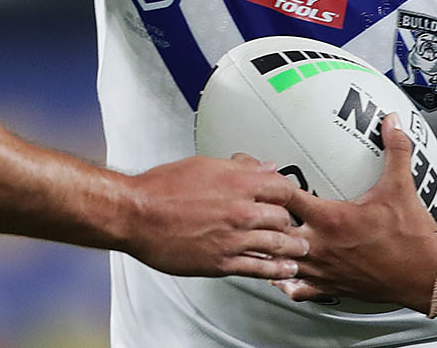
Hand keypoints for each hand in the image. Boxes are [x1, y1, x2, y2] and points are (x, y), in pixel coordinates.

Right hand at [120, 154, 309, 279]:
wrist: (136, 214)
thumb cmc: (160, 189)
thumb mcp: (202, 165)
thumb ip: (238, 168)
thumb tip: (261, 166)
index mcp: (236, 183)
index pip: (282, 187)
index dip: (289, 193)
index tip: (290, 198)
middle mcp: (240, 210)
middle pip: (284, 216)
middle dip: (290, 221)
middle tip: (294, 224)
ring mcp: (233, 238)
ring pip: (277, 244)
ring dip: (292, 247)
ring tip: (300, 250)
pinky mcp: (222, 262)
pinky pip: (259, 268)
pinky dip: (276, 270)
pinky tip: (283, 270)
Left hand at [273, 114, 436, 309]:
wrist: (426, 278)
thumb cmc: (412, 238)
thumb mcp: (401, 188)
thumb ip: (395, 150)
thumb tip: (393, 122)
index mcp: (331, 219)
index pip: (285, 196)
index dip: (268, 183)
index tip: (259, 173)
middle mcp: (320, 246)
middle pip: (271, 231)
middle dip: (257, 216)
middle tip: (247, 204)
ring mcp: (322, 270)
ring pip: (276, 262)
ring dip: (266, 248)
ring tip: (255, 236)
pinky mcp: (329, 288)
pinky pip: (295, 288)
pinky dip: (283, 279)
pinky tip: (279, 269)